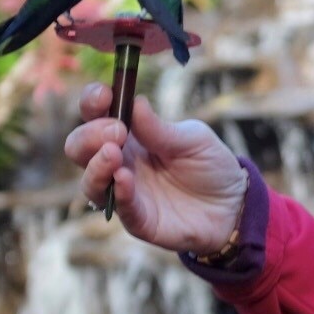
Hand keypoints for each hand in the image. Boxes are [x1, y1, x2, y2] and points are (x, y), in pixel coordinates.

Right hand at [64, 83, 247, 255]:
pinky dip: (119, 192)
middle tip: (117, 130)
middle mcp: (120, 162)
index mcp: (131, 134)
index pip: (97, 115)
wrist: (233, 203)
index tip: (103, 94)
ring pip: (90, 181)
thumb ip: (160, 128)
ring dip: (96, 166)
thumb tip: (135, 102)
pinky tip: (125, 179)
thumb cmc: (210, 164)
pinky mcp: (138, 219)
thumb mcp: (192, 138)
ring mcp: (125, 191)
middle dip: (89, 135)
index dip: (93, 102)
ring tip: (113, 153)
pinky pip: (119, 207)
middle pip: (80, 147)